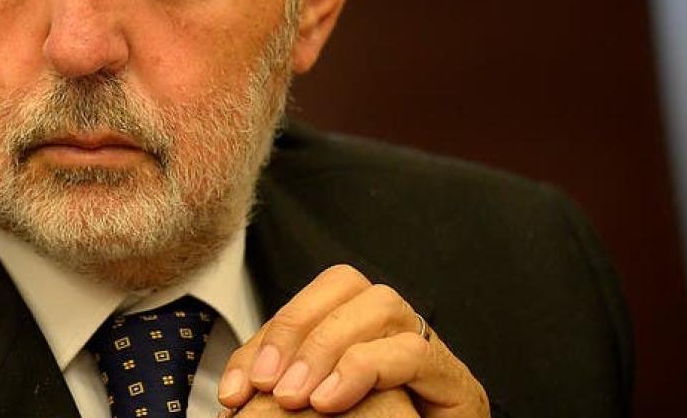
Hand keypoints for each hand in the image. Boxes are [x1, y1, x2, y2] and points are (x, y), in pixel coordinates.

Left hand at [217, 265, 487, 415]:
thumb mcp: (315, 403)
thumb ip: (280, 388)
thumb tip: (232, 394)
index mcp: (357, 325)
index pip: (309, 300)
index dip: (267, 337)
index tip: (236, 389)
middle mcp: (394, 325)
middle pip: (344, 283)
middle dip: (294, 329)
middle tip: (267, 386)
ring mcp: (427, 347)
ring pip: (380, 304)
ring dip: (327, 347)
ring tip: (297, 397)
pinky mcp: (454, 381)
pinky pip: (413, 351)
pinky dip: (363, 369)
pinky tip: (330, 402)